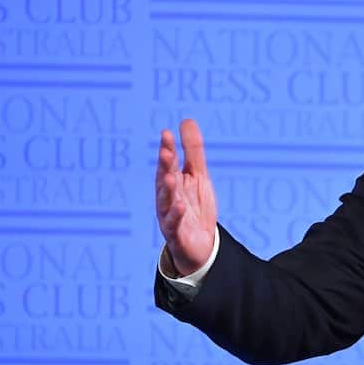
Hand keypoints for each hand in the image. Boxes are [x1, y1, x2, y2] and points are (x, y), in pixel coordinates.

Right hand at [155, 119, 217, 275]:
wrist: (199, 244)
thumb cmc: (195, 206)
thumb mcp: (198, 175)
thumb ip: (193, 150)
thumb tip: (186, 120)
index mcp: (172, 182)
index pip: (169, 163)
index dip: (167, 149)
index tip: (167, 133)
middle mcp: (167, 197)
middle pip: (164, 179)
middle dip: (165, 166)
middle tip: (166, 152)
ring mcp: (169, 216)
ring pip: (165, 201)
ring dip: (167, 190)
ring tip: (170, 176)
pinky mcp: (176, 234)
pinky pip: (174, 224)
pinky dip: (175, 215)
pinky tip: (180, 205)